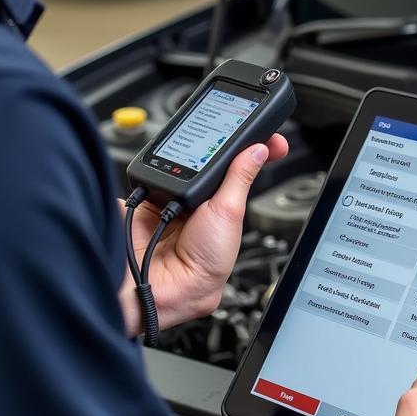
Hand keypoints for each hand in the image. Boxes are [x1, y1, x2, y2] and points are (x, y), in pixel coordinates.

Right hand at [117, 134, 288, 334]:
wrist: (155, 282)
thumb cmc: (200, 267)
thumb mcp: (229, 214)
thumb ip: (240, 178)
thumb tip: (259, 150)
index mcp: (223, 210)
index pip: (241, 172)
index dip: (254, 152)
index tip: (270, 137)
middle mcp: (199, 204)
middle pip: (211, 163)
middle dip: (219, 150)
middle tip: (232, 133)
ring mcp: (172, 199)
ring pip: (183, 163)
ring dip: (187, 156)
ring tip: (194, 157)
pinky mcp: (146, 196)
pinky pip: (153, 170)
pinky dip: (159, 164)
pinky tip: (167, 163)